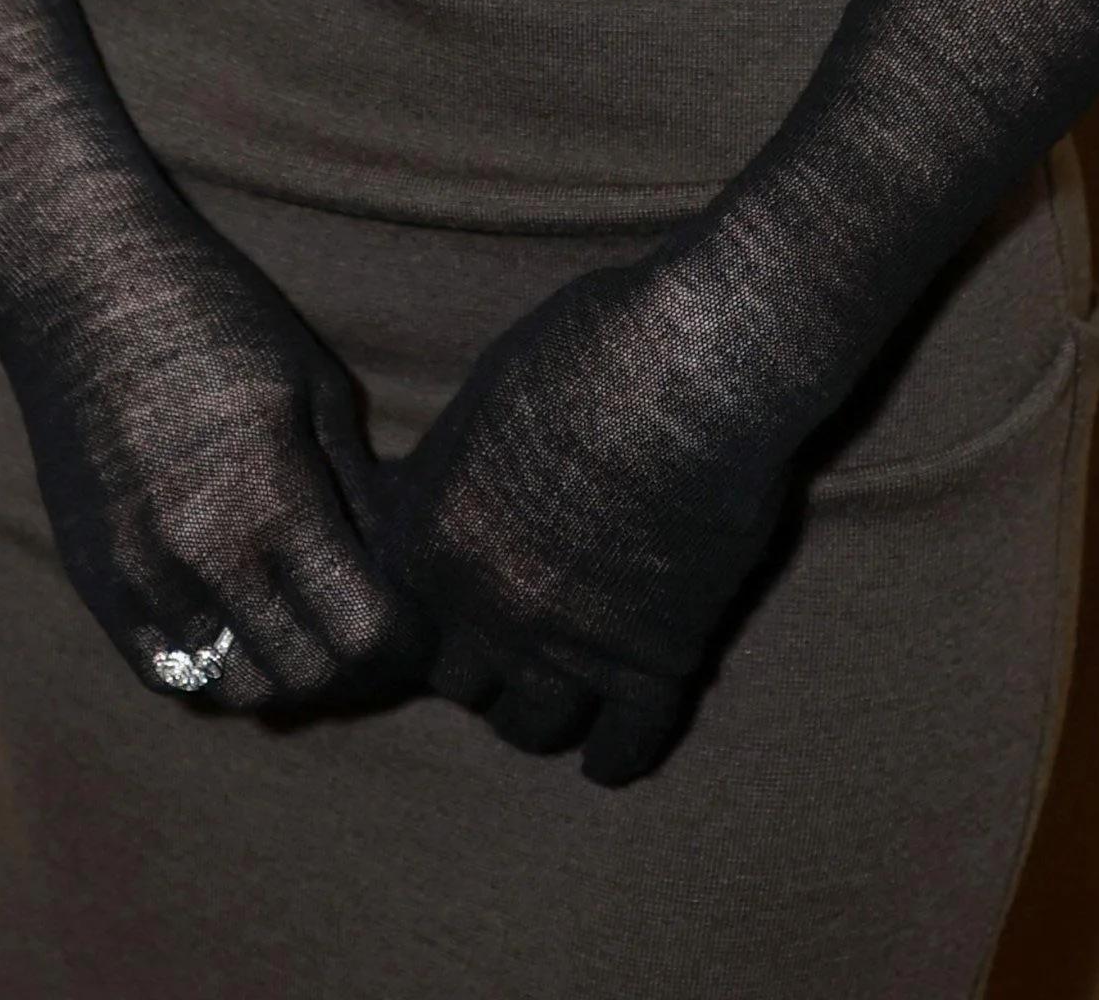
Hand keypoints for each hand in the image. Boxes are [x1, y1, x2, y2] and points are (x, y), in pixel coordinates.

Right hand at [0, 191, 428, 720]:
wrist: (85, 286)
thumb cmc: (217, 316)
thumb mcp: (316, 387)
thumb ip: (358, 494)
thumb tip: (396, 574)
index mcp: (271, 501)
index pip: (363, 634)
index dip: (405, 638)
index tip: (417, 617)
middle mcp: (202, 558)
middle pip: (305, 679)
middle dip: (354, 665)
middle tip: (368, 623)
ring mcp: (139, 578)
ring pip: (237, 691)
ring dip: (285, 672)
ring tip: (306, 622)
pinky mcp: (95, 582)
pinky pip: (168, 673)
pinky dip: (215, 667)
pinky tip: (239, 617)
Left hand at [382, 242, 811, 786]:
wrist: (699, 363)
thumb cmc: (594, 344)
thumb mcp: (486, 392)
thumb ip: (450, 471)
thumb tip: (429, 500)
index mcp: (432, 536)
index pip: (400, 617)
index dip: (433, 609)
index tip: (457, 606)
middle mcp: (485, 604)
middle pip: (459, 680)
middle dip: (482, 661)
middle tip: (512, 643)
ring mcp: (568, 644)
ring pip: (529, 726)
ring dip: (541, 709)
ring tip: (557, 698)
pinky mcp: (653, 662)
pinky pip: (622, 747)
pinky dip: (615, 754)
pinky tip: (612, 751)